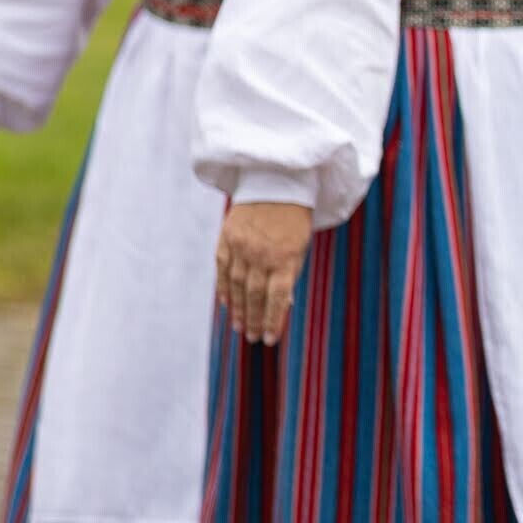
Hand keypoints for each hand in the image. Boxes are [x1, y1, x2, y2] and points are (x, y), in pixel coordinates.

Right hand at [216, 202, 312, 346]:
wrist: (277, 182)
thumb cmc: (295, 218)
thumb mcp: (301, 246)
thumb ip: (290, 273)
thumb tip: (284, 302)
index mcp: (285, 257)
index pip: (277, 298)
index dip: (272, 320)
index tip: (268, 339)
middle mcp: (261, 254)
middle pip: (254, 295)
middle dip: (253, 319)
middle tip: (250, 337)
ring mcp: (241, 246)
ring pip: (236, 286)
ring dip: (237, 309)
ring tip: (239, 326)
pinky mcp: (226, 238)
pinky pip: (222, 269)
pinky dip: (223, 288)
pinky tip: (225, 303)